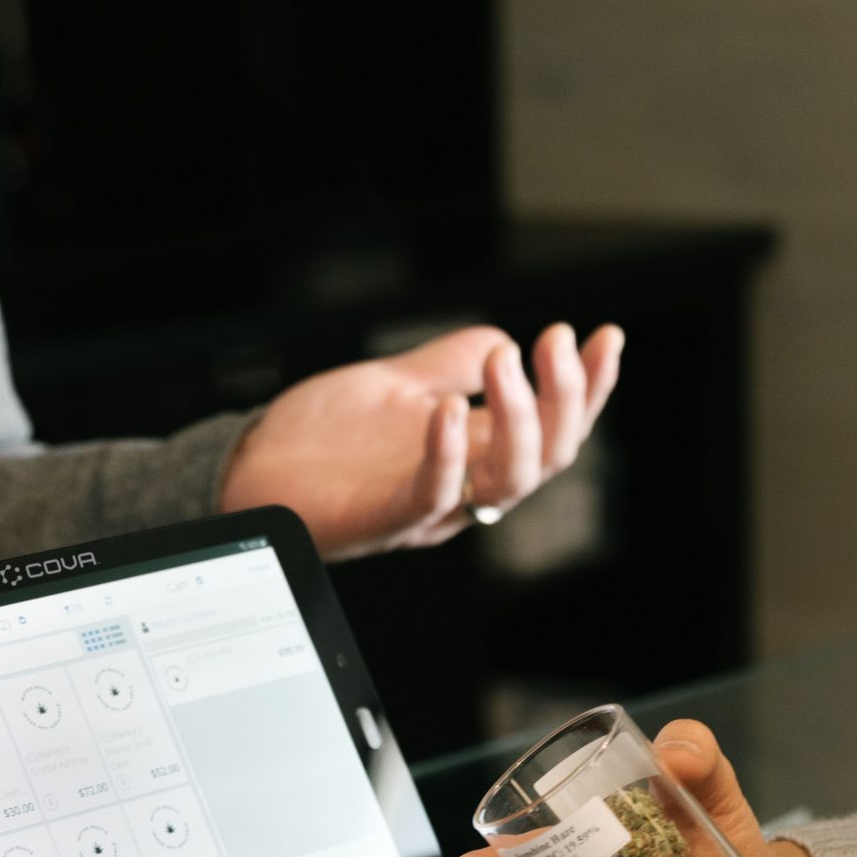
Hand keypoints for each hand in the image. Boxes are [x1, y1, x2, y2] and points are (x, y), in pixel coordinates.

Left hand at [219, 322, 622, 558]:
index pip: (554, 429)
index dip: (589, 389)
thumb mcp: (397, 385)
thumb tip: (503, 336)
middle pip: (548, 458)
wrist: (250, 471)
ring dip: (519, 419)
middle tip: (554, 340)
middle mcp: (465, 488)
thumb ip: (450, 363)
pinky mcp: (384, 520)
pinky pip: (431, 496)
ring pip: (508, 482)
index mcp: (477, 455)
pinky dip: (447, 453)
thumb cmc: (321, 441)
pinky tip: (450, 408)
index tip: (606, 337)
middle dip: (565, 398)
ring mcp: (428, 509)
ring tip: (506, 362)